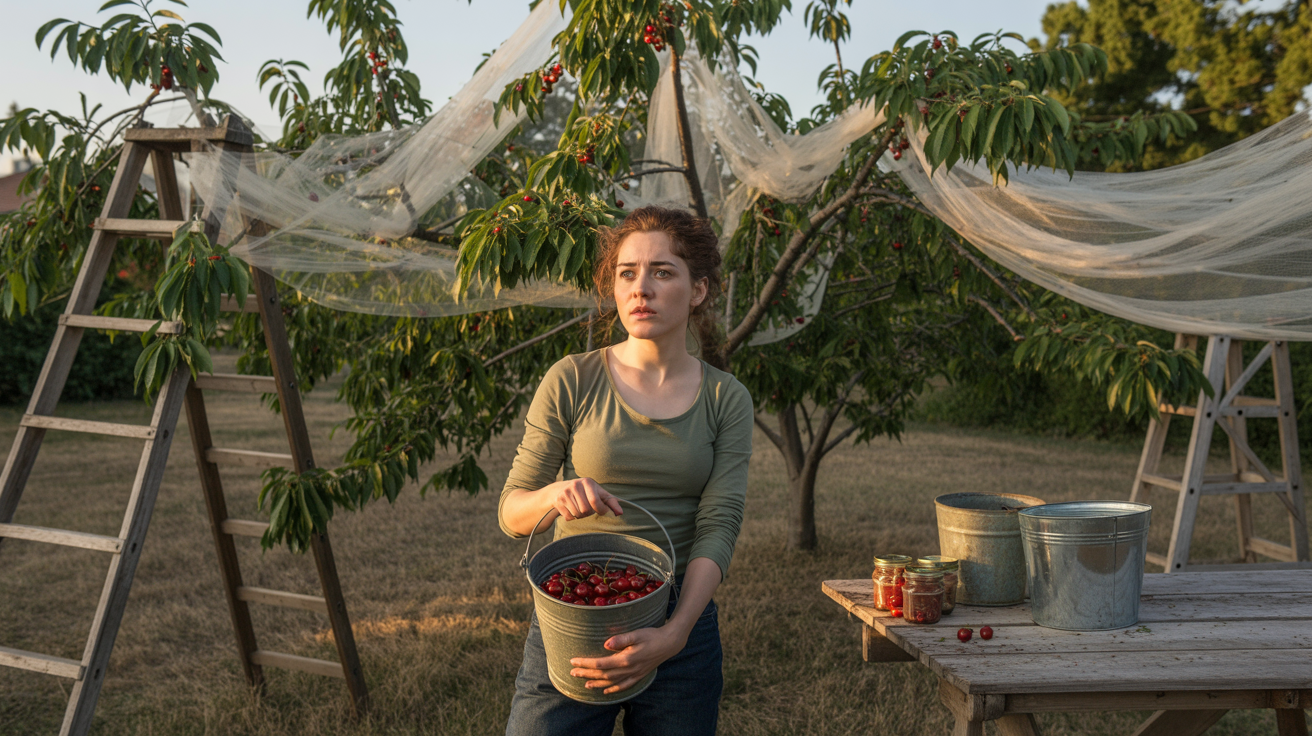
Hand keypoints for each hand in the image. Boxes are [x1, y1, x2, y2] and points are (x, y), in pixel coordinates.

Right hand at [547, 477, 622, 521]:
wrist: (561, 489)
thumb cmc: (586, 492)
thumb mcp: (599, 493)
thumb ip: (611, 502)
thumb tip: (620, 513)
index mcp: (587, 482)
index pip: (595, 501)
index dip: (600, 510)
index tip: (602, 511)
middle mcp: (575, 485)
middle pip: (586, 510)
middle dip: (589, 513)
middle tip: (588, 508)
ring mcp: (565, 492)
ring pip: (578, 514)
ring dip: (581, 515)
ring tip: (580, 508)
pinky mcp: (558, 500)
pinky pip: (569, 517)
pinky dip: (572, 517)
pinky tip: (572, 509)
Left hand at [568, 626, 684, 694]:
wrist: (670, 643)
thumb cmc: (652, 635)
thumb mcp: (637, 633)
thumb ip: (621, 639)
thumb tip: (606, 644)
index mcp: (626, 658)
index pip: (601, 663)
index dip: (586, 663)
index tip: (573, 661)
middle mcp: (629, 669)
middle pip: (603, 674)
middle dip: (587, 674)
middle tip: (573, 673)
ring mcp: (634, 674)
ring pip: (612, 682)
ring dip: (597, 684)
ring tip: (585, 685)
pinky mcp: (639, 675)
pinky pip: (624, 686)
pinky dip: (614, 690)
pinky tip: (606, 691)